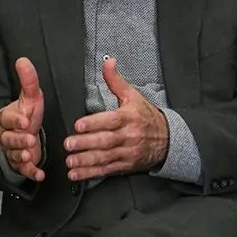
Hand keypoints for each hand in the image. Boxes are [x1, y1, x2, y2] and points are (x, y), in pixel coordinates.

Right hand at [0, 57, 45, 181]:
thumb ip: (28, 80)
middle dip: (18, 140)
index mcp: (7, 118)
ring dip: (21, 156)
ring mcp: (12, 151)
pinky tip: (39, 174)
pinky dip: (30, 173)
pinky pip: (22, 170)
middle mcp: (6, 135)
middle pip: (7, 139)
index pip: (6, 118)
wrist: (24, 135)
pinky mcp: (20, 164)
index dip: (15, 120)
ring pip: (13, 155)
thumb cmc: (27, 115)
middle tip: (29, 140)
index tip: (25, 121)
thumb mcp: (30, 98)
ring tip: (30, 156)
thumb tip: (23, 59)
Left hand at [63, 57, 168, 180]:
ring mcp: (127, 152)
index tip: (78, 125)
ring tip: (70, 161)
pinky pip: (106, 170)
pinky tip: (76, 174)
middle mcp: (128, 136)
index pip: (111, 120)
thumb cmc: (146, 116)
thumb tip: (108, 62)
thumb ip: (116, 81)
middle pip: (106, 141)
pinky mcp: (125, 165)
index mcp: (128, 117)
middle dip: (86, 143)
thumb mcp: (133, 96)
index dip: (94, 123)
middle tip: (68, 144)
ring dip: (86, 161)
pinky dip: (91, 173)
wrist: (168, 139)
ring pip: (105, 157)